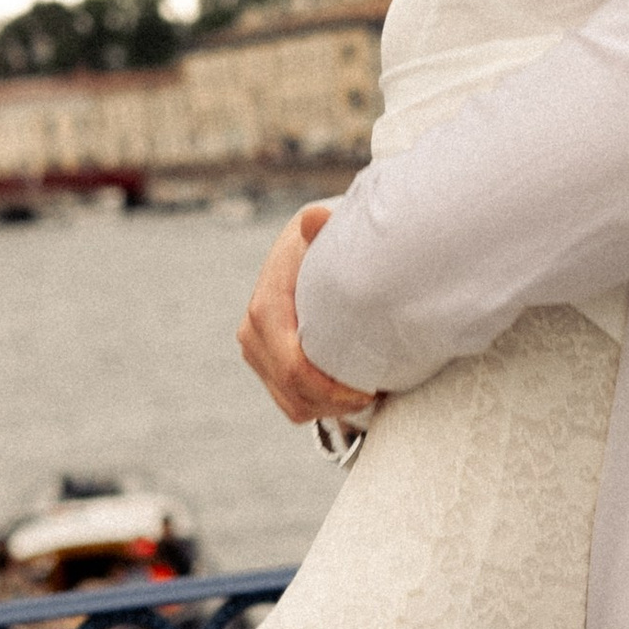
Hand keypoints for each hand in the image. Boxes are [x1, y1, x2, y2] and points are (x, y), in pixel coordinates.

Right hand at [238, 204, 381, 427]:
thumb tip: (315, 219)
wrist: (304, 250)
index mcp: (267, 306)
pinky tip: (348, 393)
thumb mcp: (327, 231)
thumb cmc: (324, 243)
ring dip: (330, 408)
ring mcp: (256, 352)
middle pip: (293, 391)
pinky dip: (320, 406)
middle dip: (336, 402)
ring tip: (365, 392)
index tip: (369, 389)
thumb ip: (321, 229)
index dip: (331, 389)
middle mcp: (253, 332)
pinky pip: (292, 404)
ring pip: (293, 404)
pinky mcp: (264, 365)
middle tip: (375, 394)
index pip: (293, 366)